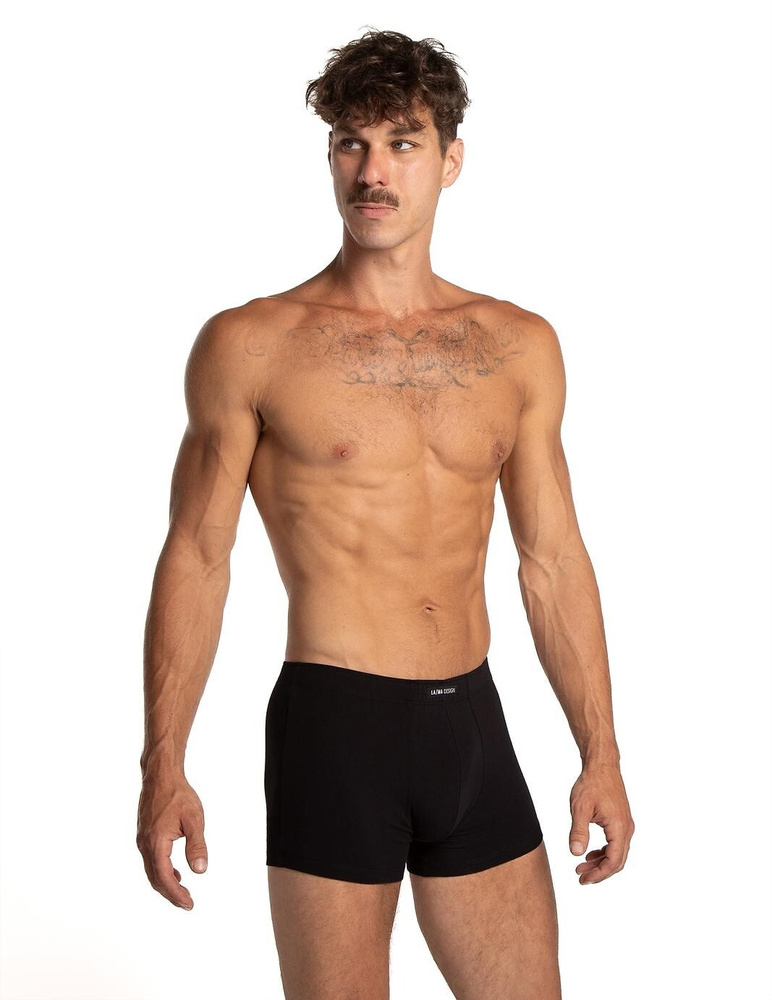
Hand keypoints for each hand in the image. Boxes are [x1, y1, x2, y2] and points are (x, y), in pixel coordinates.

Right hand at [136, 774, 207, 909]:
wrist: (161, 776)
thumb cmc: (178, 795)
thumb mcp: (194, 819)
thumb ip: (197, 845)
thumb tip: (200, 870)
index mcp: (156, 843)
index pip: (165, 877)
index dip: (176, 894)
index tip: (189, 904)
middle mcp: (145, 844)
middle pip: (155, 878)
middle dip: (171, 894)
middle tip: (187, 903)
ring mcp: (142, 840)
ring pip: (151, 870)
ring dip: (165, 883)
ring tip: (182, 891)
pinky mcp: (144, 835)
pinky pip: (150, 860)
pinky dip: (161, 871)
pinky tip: (175, 871)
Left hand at [568, 762, 633, 884]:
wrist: (602, 766)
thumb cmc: (591, 783)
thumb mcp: (580, 808)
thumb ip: (578, 831)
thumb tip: (575, 853)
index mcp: (618, 827)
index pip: (613, 860)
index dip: (600, 874)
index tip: (584, 880)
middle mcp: (626, 828)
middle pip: (617, 860)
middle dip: (599, 872)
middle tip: (581, 878)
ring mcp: (625, 825)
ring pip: (617, 853)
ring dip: (600, 863)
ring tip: (582, 868)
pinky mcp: (620, 821)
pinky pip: (615, 844)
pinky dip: (604, 852)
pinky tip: (590, 854)